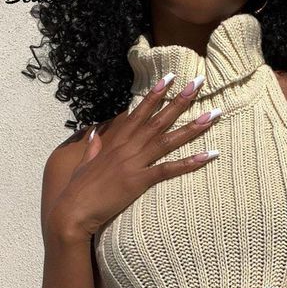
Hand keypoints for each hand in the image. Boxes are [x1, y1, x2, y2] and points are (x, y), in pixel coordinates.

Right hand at [44, 74, 221, 242]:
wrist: (73, 210)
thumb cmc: (78, 190)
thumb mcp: (85, 163)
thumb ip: (93, 146)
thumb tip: (94, 132)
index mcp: (116, 142)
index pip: (139, 112)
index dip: (155, 94)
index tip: (170, 78)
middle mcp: (127, 147)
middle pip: (159, 120)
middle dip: (180, 100)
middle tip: (199, 83)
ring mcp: (133, 163)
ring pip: (167, 140)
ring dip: (192, 127)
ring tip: (212, 114)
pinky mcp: (138, 181)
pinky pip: (168, 169)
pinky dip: (190, 162)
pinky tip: (208, 155)